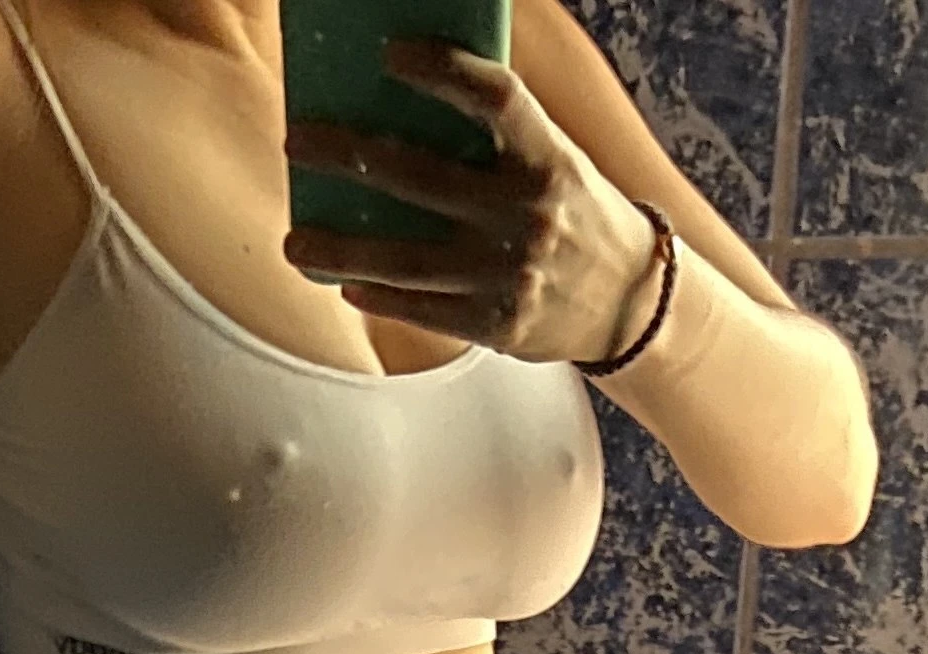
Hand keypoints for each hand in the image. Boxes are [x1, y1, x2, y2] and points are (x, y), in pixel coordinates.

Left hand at [282, 38, 663, 365]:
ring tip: (294, 242)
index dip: (442, 72)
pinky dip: (380, 297)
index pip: (497, 98)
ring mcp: (513, 274)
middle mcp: (531, 215)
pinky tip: (346, 285)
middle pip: (423, 178)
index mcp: (550, 159)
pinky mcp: (500, 324)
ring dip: (342, 249)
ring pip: (408, 260)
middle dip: (349, 156)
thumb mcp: (556, 164)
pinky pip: (425, 310)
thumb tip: (403, 105)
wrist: (633, 304)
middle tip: (297, 140)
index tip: (390, 55)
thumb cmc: (574, 215)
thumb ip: (499, 140)